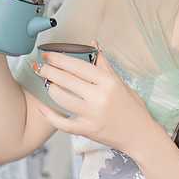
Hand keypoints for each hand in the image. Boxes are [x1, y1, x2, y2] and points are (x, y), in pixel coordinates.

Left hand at [32, 42, 156, 155]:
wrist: (140, 135)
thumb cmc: (133, 108)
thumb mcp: (121, 83)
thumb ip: (104, 65)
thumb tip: (93, 44)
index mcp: (108, 82)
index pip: (78, 66)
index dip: (59, 59)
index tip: (47, 55)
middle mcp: (99, 97)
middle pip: (66, 80)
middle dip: (49, 71)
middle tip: (39, 66)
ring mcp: (92, 115)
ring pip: (61, 98)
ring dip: (50, 88)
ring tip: (46, 82)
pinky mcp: (87, 130)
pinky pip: (62, 123)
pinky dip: (50, 115)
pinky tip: (42, 108)